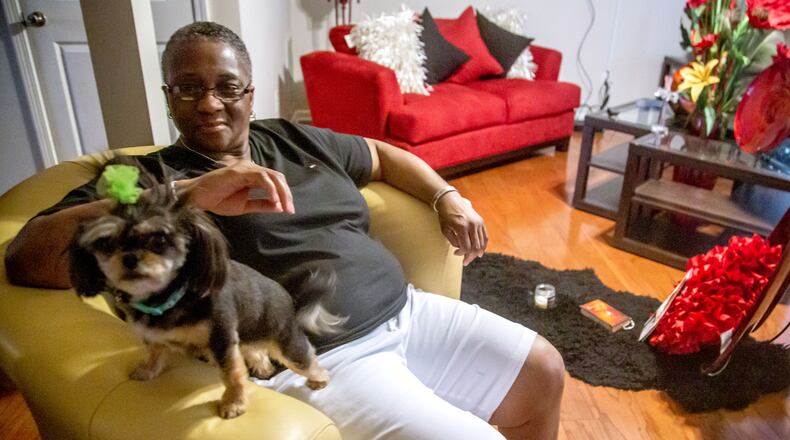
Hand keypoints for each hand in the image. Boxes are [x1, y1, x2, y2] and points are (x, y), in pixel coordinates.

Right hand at [178, 162, 294, 215]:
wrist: (198, 199)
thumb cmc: (218, 200)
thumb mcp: (245, 206)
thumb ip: (262, 204)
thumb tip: (279, 207)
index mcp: (253, 177)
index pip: (275, 181)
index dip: (285, 194)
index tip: (290, 210)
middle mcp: (251, 170)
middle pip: (277, 177)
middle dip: (286, 193)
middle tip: (290, 209)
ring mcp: (245, 169)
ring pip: (271, 176)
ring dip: (281, 191)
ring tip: (284, 205)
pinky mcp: (239, 171)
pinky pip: (260, 177)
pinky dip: (269, 188)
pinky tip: (274, 200)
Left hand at [436, 192, 486, 265]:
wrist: (450, 200)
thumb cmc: (445, 216)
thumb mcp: (445, 230)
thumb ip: (453, 241)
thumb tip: (462, 249)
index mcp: (462, 227)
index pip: (466, 247)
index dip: (462, 253)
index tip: (456, 253)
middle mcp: (472, 225)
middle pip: (475, 247)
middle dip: (470, 256)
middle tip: (465, 261)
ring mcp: (478, 222)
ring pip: (482, 243)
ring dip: (477, 252)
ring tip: (471, 257)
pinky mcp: (481, 221)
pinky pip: (485, 236)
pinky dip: (483, 245)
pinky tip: (480, 252)